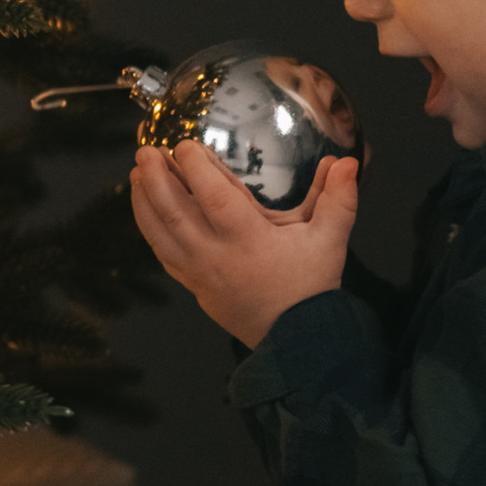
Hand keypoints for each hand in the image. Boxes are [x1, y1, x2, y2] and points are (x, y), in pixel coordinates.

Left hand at [129, 144, 358, 347]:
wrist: (295, 340)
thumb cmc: (309, 288)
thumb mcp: (329, 240)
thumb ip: (338, 199)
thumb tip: (347, 162)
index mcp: (249, 240)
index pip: (214, 198)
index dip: (196, 168)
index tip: (185, 144)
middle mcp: (217, 255)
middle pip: (175, 212)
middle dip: (156, 179)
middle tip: (146, 151)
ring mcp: (200, 272)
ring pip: (161, 233)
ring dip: (145, 201)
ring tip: (138, 172)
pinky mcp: (193, 284)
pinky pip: (163, 254)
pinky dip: (150, 229)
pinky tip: (145, 210)